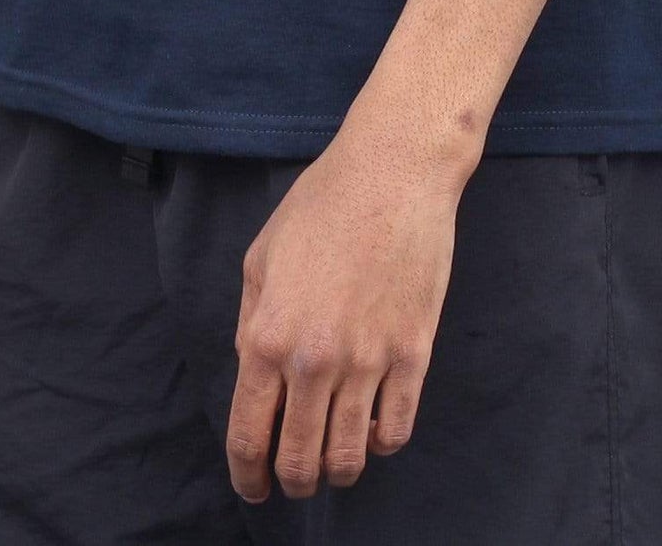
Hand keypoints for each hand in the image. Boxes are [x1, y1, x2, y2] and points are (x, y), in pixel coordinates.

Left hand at [226, 121, 469, 500]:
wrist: (392, 173)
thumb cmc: (321, 206)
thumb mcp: (262, 258)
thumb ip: (250, 324)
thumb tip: (251, 376)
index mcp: (267, 336)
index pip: (250, 435)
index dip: (248, 475)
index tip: (253, 487)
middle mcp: (313, 360)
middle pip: (300, 461)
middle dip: (292, 482)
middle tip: (294, 479)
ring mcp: (367, 361)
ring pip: (349, 458)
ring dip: (336, 471)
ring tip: (333, 462)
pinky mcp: (413, 354)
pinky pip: (396, 430)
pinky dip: (381, 443)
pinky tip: (372, 428)